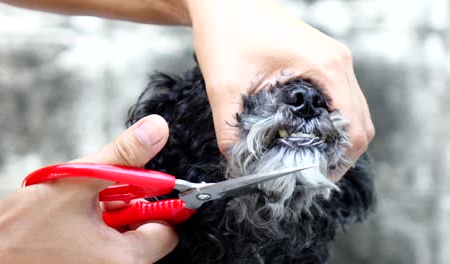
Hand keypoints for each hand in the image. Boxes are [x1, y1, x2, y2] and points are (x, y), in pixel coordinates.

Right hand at [0, 115, 176, 263]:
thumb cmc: (19, 232)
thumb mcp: (77, 183)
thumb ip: (122, 156)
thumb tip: (156, 130)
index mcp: (124, 259)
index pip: (167, 230)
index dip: (159, 203)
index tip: (142, 185)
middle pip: (143, 231)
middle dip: (126, 206)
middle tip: (98, 195)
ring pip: (120, 235)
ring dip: (106, 213)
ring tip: (76, 207)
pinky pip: (102, 244)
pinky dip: (93, 225)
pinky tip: (69, 219)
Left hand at [185, 0, 374, 179]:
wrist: (225, 2)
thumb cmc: (228, 30)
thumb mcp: (225, 84)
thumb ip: (229, 128)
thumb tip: (236, 163)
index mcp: (326, 66)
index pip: (353, 125)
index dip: (340, 160)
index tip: (315, 179)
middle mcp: (338, 62)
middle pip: (360, 122)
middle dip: (340, 154)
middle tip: (311, 175)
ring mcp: (333, 61)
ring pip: (352, 111)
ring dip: (336, 138)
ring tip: (309, 160)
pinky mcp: (321, 62)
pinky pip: (339, 99)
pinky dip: (330, 122)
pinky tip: (306, 135)